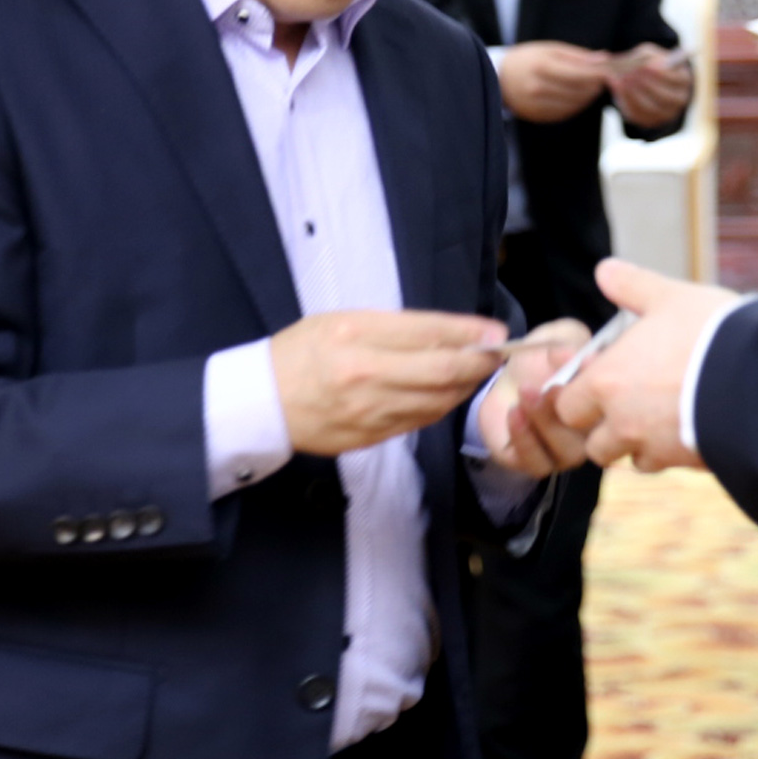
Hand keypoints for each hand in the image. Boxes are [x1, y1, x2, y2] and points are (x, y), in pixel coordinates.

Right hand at [271, 310, 509, 456]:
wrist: (261, 402)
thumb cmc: (301, 351)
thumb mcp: (343, 320)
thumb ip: (397, 327)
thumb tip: (450, 331)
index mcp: (356, 338)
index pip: (428, 334)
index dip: (470, 333)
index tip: (496, 331)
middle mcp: (366, 377)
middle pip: (442, 373)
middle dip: (478, 363)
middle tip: (496, 354)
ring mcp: (369, 413)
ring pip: (437, 402)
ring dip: (464, 387)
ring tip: (474, 371)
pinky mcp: (371, 438)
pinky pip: (419, 422)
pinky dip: (440, 406)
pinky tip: (447, 393)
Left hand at [476, 320, 593, 474]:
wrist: (510, 377)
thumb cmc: (544, 359)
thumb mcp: (558, 337)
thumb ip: (566, 342)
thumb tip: (568, 355)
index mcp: (606, 406)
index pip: (617, 406)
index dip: (602, 387)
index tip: (584, 364)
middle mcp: (592, 435)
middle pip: (594, 439)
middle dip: (571, 413)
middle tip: (550, 388)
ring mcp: (566, 452)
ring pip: (566, 453)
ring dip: (544, 423)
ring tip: (525, 394)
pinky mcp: (536, 461)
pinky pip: (537, 463)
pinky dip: (524, 439)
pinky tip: (514, 412)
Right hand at [499, 42, 613, 122]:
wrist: (499, 77)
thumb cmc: (529, 58)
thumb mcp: (550, 49)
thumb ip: (577, 55)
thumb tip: (604, 59)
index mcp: (541, 66)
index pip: (578, 74)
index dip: (597, 74)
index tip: (610, 72)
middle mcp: (537, 87)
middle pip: (578, 91)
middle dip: (595, 86)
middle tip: (605, 79)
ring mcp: (535, 104)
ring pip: (574, 104)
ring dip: (588, 97)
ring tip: (593, 87)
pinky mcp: (536, 116)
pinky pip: (564, 113)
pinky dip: (576, 105)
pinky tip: (579, 97)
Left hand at [552, 258, 741, 472]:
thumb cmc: (711, 333)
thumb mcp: (670, 296)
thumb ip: (632, 285)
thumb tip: (604, 270)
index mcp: (607, 380)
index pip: (566, 404)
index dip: (580, 394)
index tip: (601, 380)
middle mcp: (622, 422)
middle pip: (593, 444)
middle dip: (603, 430)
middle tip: (625, 406)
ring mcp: (654, 448)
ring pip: (630, 459)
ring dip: (636, 446)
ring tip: (658, 420)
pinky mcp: (686, 464)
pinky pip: (667, 466)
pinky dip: (670, 453)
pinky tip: (687, 429)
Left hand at [607, 46, 692, 127]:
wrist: (645, 82)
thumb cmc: (649, 64)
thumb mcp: (647, 55)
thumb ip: (642, 58)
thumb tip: (630, 64)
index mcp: (683, 80)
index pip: (678, 79)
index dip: (663, 73)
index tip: (647, 65)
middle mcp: (678, 100)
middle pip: (666, 97)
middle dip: (647, 85)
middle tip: (630, 74)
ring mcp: (666, 114)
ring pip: (651, 108)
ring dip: (635, 94)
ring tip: (622, 80)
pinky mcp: (650, 121)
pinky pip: (639, 115)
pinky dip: (627, 102)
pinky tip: (618, 88)